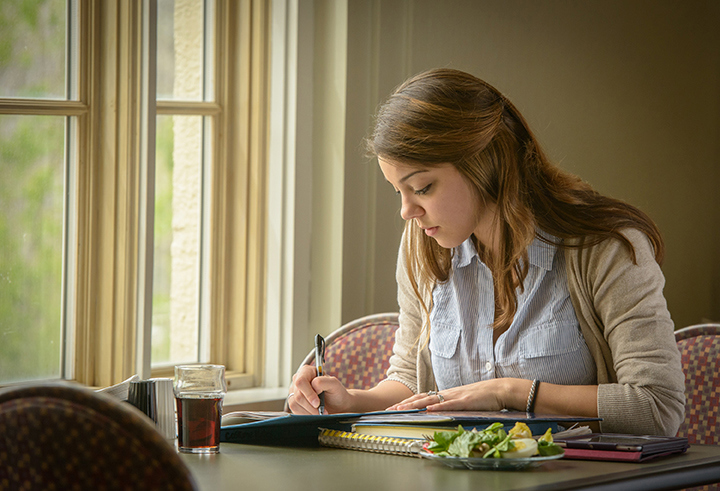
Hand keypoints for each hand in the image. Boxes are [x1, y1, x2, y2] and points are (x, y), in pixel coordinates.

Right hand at [286, 365, 353, 413]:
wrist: (337, 405)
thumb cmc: (336, 393)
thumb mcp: (334, 384)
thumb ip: (323, 381)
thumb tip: (313, 386)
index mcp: (307, 371)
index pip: (301, 381)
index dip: (308, 393)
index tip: (317, 403)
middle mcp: (298, 380)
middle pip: (298, 395)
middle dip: (311, 406)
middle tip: (321, 411)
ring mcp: (294, 391)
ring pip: (295, 404)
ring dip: (309, 411)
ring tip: (319, 412)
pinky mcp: (294, 402)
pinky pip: (295, 410)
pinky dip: (306, 414)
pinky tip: (313, 413)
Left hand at [386, 379, 510, 411]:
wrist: (499, 389)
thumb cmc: (482, 398)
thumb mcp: (462, 402)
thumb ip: (449, 405)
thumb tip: (436, 412)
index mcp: (446, 395)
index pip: (422, 398)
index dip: (408, 402)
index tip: (394, 407)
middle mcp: (448, 394)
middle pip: (422, 398)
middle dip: (405, 404)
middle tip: (390, 409)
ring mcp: (456, 397)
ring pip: (432, 400)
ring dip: (415, 405)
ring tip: (402, 408)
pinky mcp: (466, 401)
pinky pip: (450, 404)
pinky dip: (438, 406)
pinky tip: (428, 408)